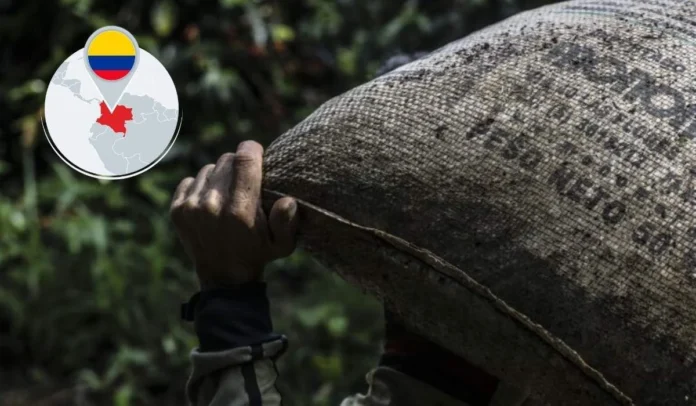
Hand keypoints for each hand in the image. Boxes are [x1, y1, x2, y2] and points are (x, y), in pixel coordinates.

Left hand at [170, 140, 297, 288]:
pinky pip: (191, 180)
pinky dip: (202, 186)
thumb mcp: (283, 244)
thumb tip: (288, 200)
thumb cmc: (259, 254)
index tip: (257, 152)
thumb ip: (288, 222)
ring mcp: (192, 207)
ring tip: (228, 195)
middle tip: (246, 181)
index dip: (252, 149)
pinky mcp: (177, 210)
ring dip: (220, 177)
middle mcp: (213, 205)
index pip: (244, 159)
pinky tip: (211, 201)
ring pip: (209, 169)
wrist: (223, 278)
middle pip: (226, 160)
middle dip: (239, 165)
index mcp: (240, 210)